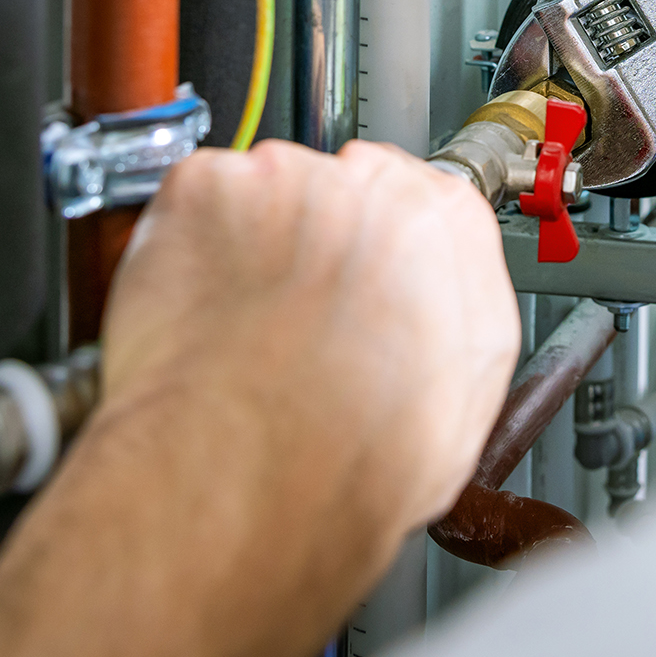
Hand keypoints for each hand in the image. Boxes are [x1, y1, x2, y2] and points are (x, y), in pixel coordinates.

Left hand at [0, 141, 520, 656]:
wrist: (259, 476)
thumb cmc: (359, 453)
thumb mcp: (470, 395)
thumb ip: (459, 315)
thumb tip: (439, 308)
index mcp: (449, 227)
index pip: (418, 199)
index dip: (380, 250)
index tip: (360, 280)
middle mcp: (375, 187)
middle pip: (339, 189)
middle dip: (314, 242)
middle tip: (294, 316)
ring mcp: (289, 180)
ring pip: (263, 196)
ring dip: (249, 246)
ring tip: (244, 329)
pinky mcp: (207, 192)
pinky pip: (193, 206)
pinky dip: (185, 248)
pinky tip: (202, 313)